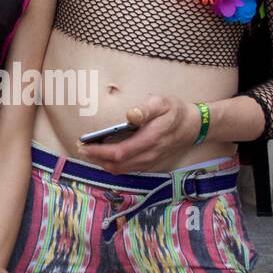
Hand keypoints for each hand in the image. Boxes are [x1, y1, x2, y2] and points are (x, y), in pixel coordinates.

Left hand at [77, 94, 200, 172]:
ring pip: (120, 169)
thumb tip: (131, 115)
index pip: (119, 153)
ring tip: (88, 151)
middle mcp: (149, 155)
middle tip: (79, 147)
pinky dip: (112, 164)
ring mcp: (149, 162)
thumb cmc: (174, 111)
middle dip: (95, 158)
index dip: (99, 152)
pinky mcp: (149, 164)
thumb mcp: (162, 102)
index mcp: (150, 140)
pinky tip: (103, 154)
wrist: (192, 126)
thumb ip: (146, 109)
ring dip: (101, 163)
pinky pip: (126, 169)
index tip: (83, 145)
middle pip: (116, 165)